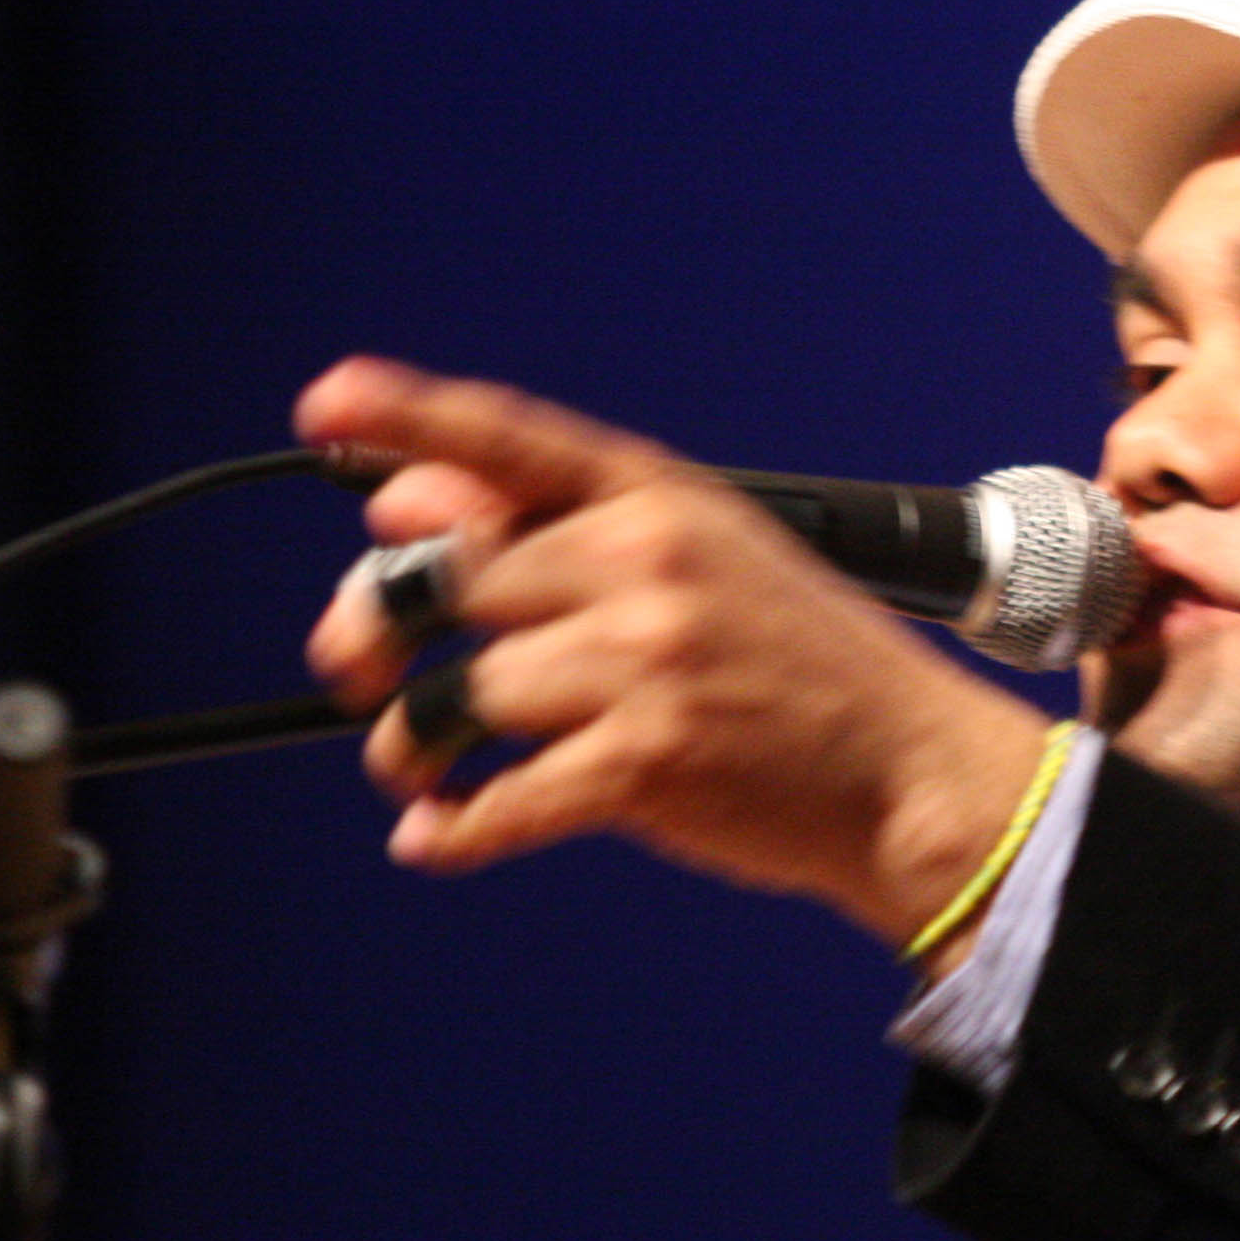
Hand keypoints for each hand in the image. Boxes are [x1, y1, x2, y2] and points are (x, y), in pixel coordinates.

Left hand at [296, 357, 1054, 958]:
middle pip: (446, 580)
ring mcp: (647, 663)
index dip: (412, 417)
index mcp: (661, 500)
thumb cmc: (798, 666)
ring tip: (415, 767)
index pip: (514, 441)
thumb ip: (559, 533)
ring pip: (456, 695)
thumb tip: (396, 513)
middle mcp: (647, 565)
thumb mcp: (704, 558)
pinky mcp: (647, 764)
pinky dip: (451, 831)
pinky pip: (498, 800)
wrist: (912, 772)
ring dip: (409, 745)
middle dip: (376, 631)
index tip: (327, 404)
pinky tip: (437, 836)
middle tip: (357, 669)